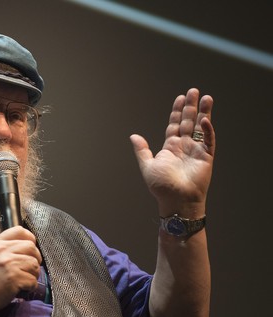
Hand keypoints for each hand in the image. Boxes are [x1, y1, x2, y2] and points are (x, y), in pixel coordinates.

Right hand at [0, 226, 41, 312]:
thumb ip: (5, 248)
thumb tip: (27, 247)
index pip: (20, 230)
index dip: (30, 239)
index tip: (29, 250)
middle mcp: (3, 250)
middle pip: (31, 247)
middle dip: (35, 258)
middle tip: (30, 268)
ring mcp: (9, 264)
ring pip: (35, 264)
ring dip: (34, 274)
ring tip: (25, 279)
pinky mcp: (14, 278)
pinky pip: (33, 280)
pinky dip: (31, 286)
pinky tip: (22, 288)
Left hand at [130, 88, 214, 216]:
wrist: (176, 200)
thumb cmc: (161, 187)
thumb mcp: (148, 166)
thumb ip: (142, 150)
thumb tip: (133, 136)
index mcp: (170, 147)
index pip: (175, 124)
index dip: (177, 111)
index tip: (180, 98)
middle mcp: (184, 146)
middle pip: (189, 121)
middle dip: (191, 106)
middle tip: (194, 91)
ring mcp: (196, 151)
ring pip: (201, 127)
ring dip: (204, 113)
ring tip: (207, 98)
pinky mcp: (206, 157)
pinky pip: (208, 140)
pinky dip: (208, 130)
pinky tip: (205, 119)